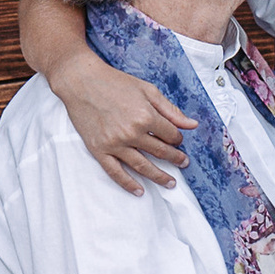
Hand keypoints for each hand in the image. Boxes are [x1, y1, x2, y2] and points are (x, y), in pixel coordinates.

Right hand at [66, 66, 195, 196]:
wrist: (81, 82)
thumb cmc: (114, 82)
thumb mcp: (147, 90)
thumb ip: (171, 110)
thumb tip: (192, 125)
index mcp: (146, 116)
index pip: (170, 135)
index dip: (178, 139)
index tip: (178, 141)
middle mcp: (132, 133)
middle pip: (160, 152)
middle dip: (175, 159)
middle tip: (183, 164)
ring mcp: (115, 144)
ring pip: (142, 166)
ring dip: (159, 176)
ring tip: (170, 183)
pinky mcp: (99, 150)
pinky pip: (116, 172)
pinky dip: (128, 184)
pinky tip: (140, 191)